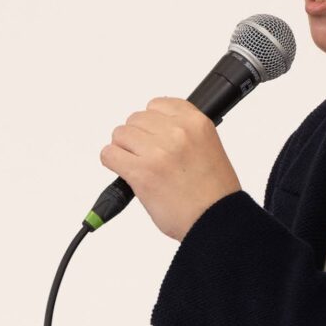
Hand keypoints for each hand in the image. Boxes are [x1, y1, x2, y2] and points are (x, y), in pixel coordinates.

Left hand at [99, 99, 242, 240]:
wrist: (216, 221)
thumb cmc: (214, 193)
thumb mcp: (208, 147)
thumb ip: (183, 133)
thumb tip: (153, 129)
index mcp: (196, 122)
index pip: (157, 105)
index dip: (151, 123)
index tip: (153, 135)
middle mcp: (177, 131)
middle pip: (135, 119)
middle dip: (137, 138)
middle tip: (146, 157)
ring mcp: (158, 151)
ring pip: (120, 134)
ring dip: (124, 150)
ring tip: (138, 165)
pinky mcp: (141, 172)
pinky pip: (109, 154)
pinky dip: (112, 162)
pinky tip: (125, 172)